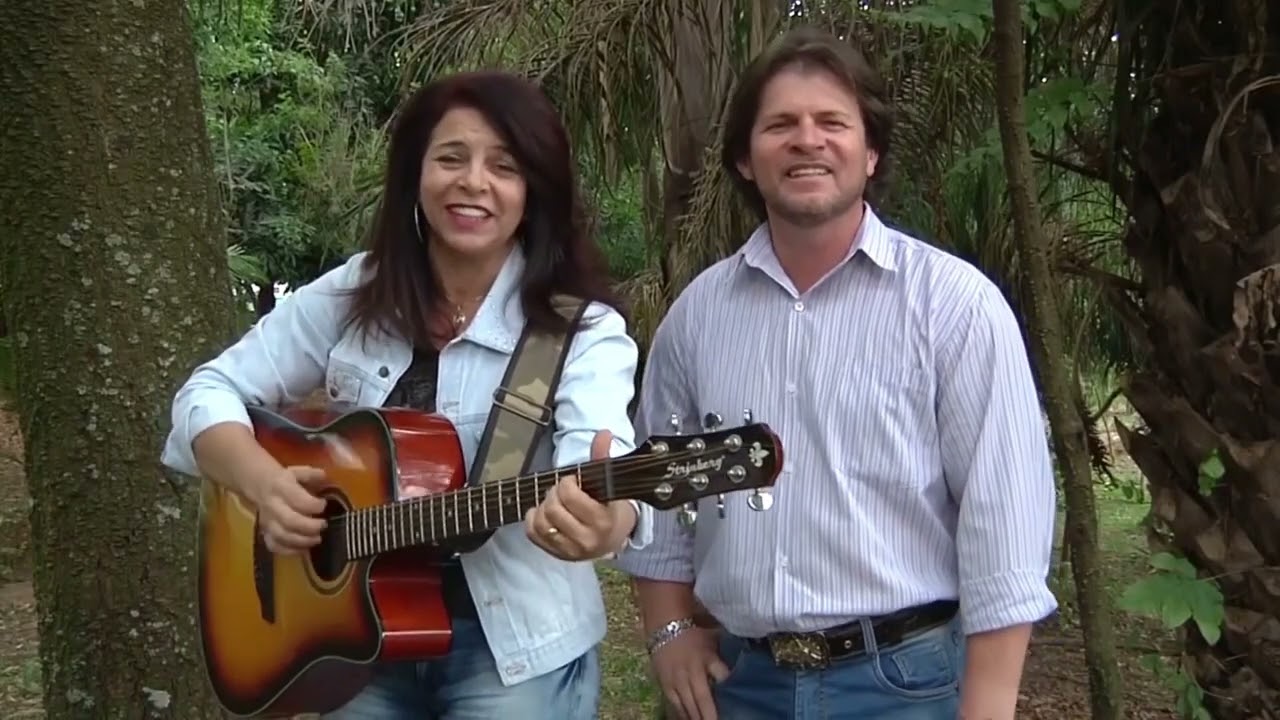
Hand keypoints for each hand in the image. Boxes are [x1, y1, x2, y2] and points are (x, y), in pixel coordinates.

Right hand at [250, 465, 327, 554]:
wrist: (259, 487)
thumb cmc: (285, 480)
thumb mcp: (298, 472)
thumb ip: (312, 475)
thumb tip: (325, 477)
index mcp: (281, 488)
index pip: (298, 499)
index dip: (314, 505)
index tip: (324, 505)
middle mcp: (273, 506)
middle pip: (290, 521)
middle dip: (310, 526)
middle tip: (323, 525)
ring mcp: (268, 521)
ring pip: (282, 536)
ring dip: (302, 541)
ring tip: (317, 539)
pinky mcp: (265, 532)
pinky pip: (274, 546)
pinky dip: (289, 551)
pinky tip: (304, 550)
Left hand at [524, 430, 635, 560]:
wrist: (612, 538)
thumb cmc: (608, 507)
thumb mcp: (608, 484)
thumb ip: (602, 458)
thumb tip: (603, 434)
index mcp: (602, 520)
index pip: (570, 496)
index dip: (567, 483)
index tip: (573, 481)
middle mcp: (587, 539)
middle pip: (554, 509)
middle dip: (554, 493)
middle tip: (562, 490)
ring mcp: (570, 550)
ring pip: (542, 523)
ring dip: (543, 506)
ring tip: (553, 501)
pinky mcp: (556, 554)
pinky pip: (533, 534)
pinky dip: (532, 519)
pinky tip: (542, 512)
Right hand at [650, 626, 730, 719]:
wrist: (664, 626)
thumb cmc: (693, 634)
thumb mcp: (713, 642)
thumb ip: (721, 662)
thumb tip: (736, 677)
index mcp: (706, 660)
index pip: (720, 679)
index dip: (726, 696)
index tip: (732, 712)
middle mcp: (691, 673)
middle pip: (702, 699)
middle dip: (709, 716)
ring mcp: (676, 680)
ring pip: (687, 705)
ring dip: (696, 718)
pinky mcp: (665, 685)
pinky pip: (674, 704)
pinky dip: (682, 714)